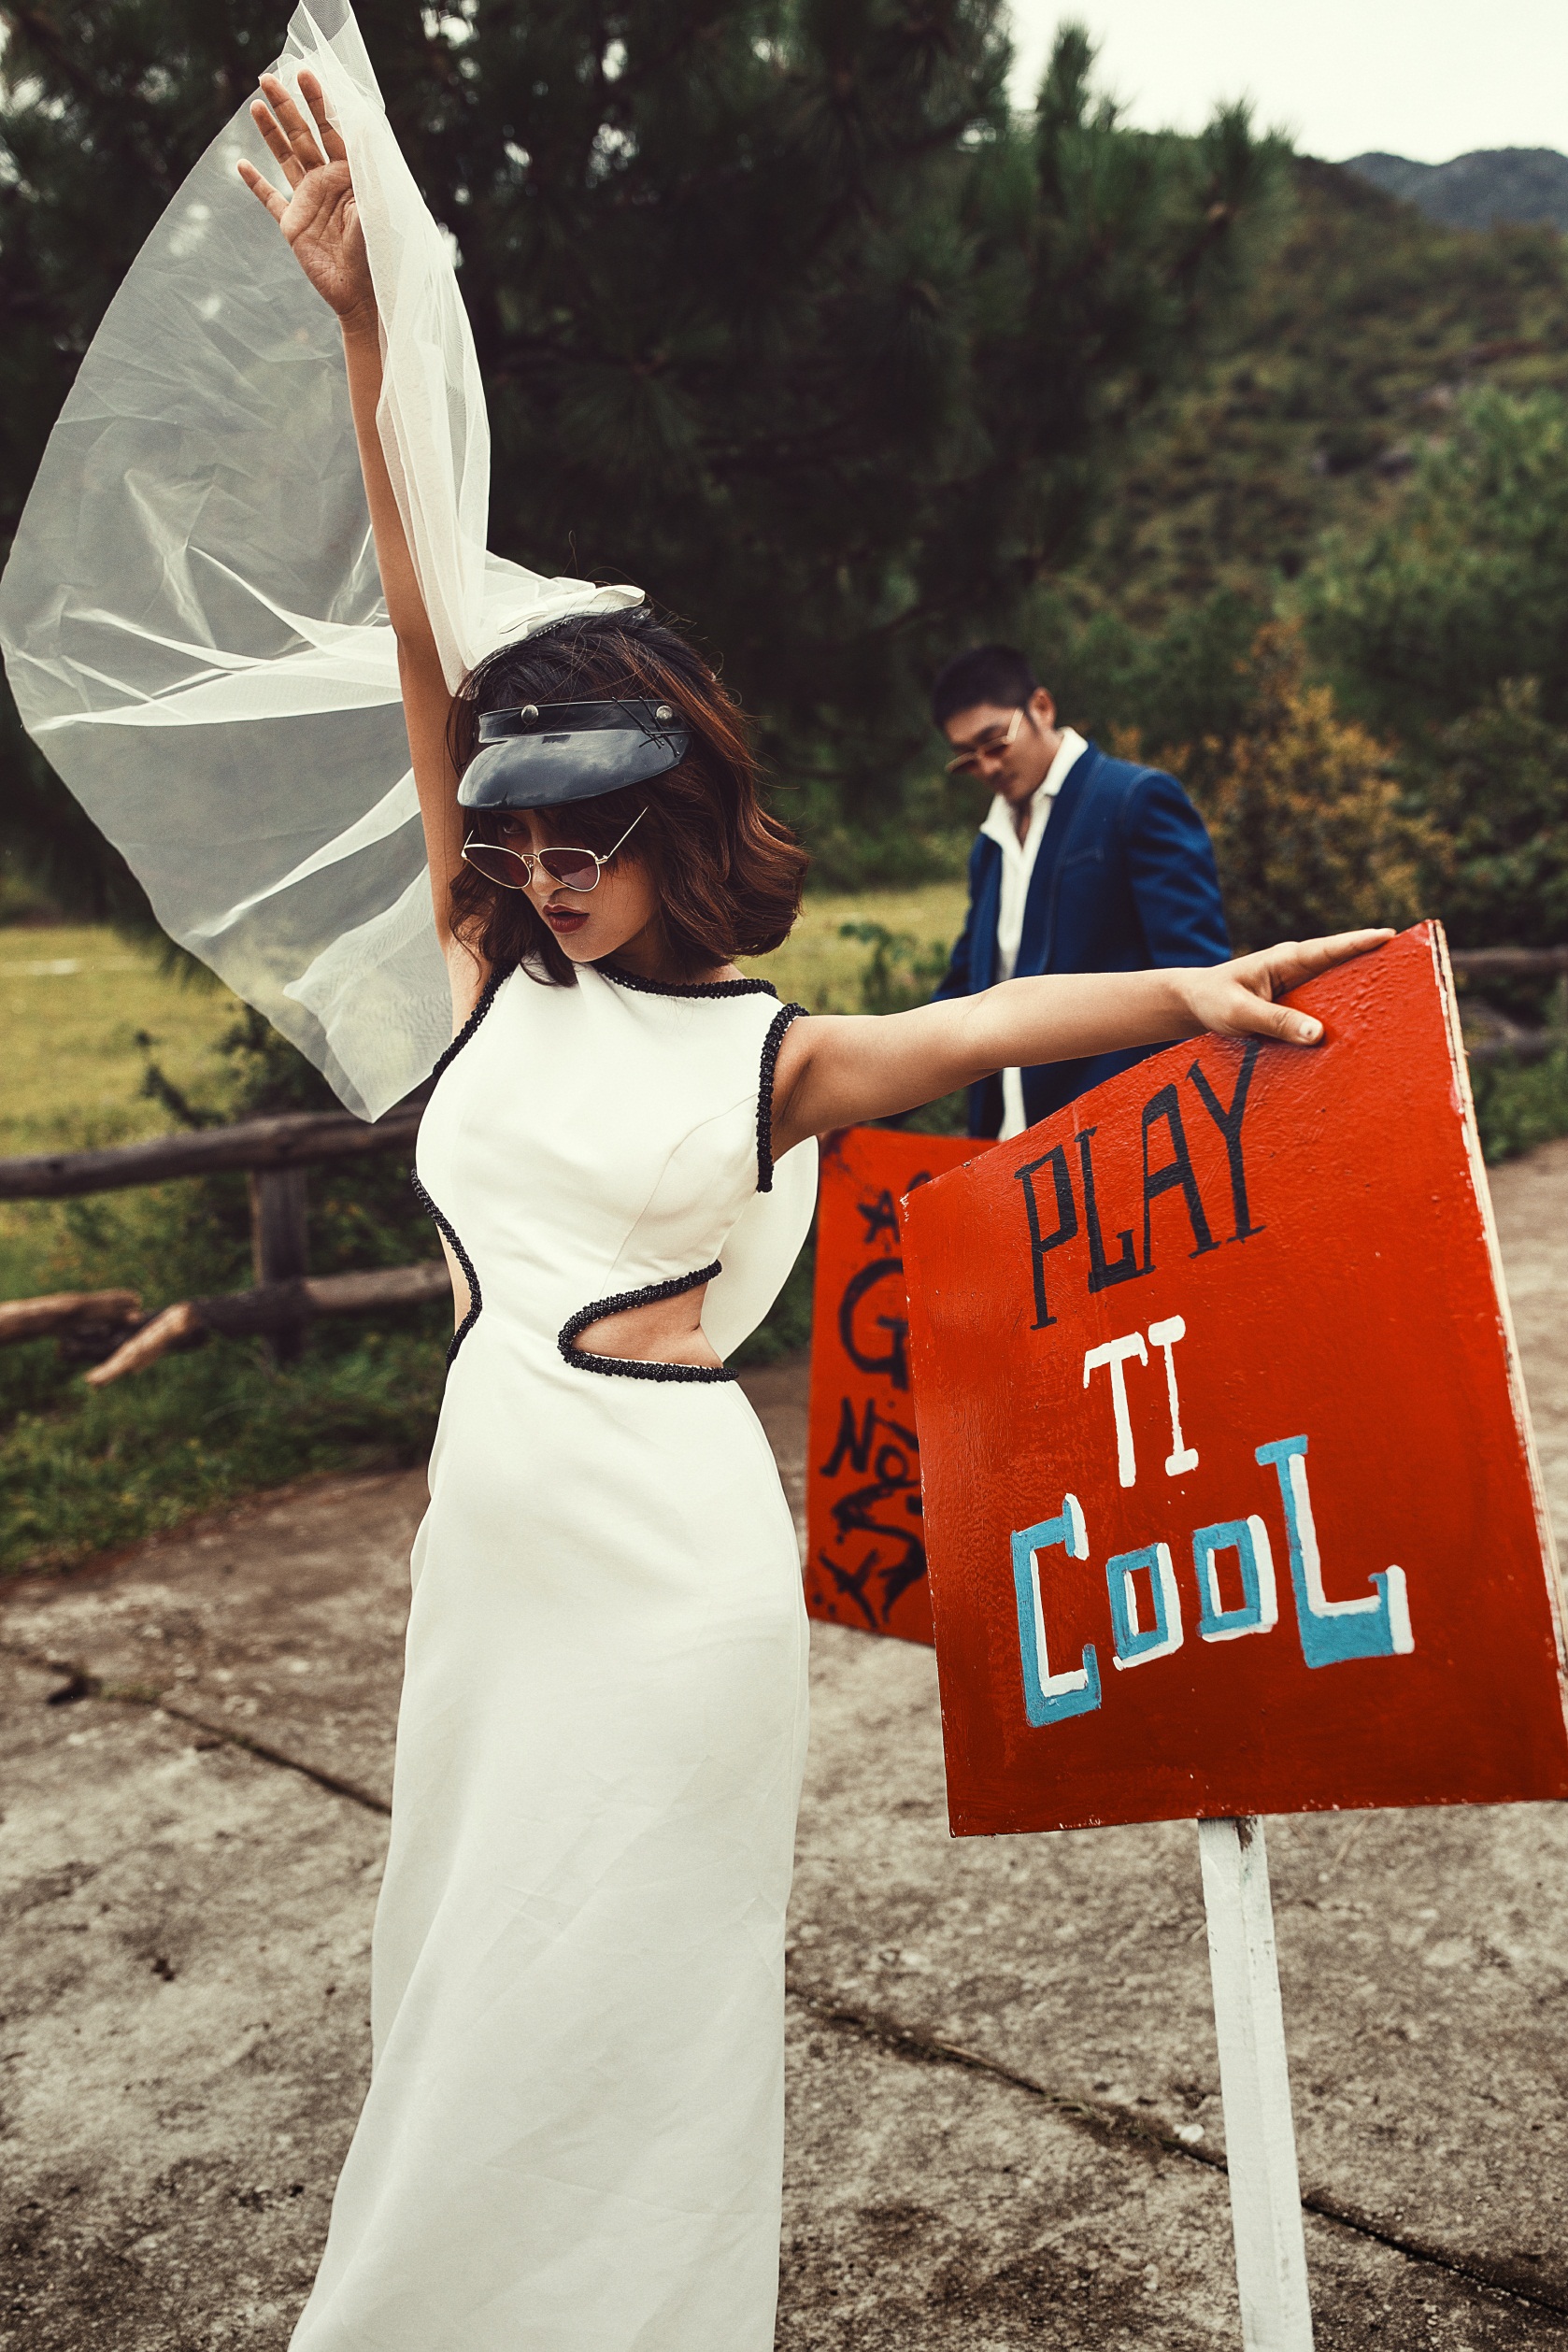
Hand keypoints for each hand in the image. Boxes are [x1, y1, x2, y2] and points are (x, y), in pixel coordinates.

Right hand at [237, 71, 373, 327]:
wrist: (362, 293)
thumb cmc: (377, 252)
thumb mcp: (378, 206)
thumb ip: (369, 170)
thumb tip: (366, 126)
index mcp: (350, 174)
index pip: (332, 130)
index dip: (319, 102)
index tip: (305, 74)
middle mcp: (327, 182)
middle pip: (303, 136)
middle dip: (287, 106)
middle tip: (269, 77)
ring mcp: (308, 202)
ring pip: (285, 158)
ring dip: (271, 133)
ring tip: (256, 105)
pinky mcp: (292, 225)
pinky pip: (270, 199)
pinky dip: (256, 183)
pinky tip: (242, 165)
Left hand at [1177, 929, 1395, 1046]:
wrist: (1195, 1003)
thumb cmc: (1214, 1000)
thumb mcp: (1240, 1014)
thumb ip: (1276, 1022)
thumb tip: (1319, 1035)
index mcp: (1286, 959)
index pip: (1329, 948)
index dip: (1360, 942)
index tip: (1390, 937)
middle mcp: (1298, 966)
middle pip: (1345, 962)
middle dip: (1376, 962)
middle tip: (1412, 966)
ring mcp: (1300, 983)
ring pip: (1339, 984)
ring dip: (1363, 989)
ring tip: (1399, 999)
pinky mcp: (1298, 1001)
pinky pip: (1327, 1004)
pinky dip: (1344, 1011)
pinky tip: (1363, 1027)